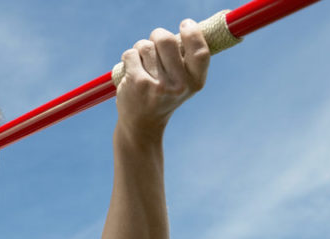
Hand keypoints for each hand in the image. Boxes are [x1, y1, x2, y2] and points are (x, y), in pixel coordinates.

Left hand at [115, 19, 209, 134]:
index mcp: (195, 82)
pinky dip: (129, 58)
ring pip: (145, 46)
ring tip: (143, 64)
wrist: (142, 123)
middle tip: (155, 41)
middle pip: (166, 40)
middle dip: (157, 35)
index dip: (193, 33)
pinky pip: (131, 54)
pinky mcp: (137, 83)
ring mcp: (157, 84)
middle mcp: (179, 85)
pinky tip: (132, 71)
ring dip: (141, 49)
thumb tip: (187, 28)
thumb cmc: (164, 95)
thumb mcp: (184, 82)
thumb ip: (187, 59)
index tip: (185, 24)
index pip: (200, 51)